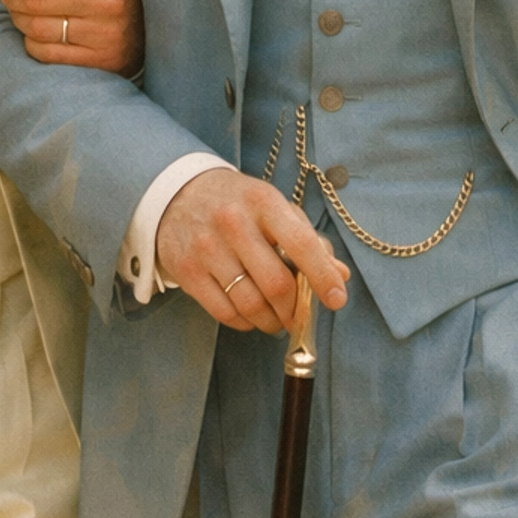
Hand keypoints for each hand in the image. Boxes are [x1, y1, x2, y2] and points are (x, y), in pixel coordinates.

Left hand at [0, 0, 144, 75]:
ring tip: (18, 9)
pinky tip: (36, 30)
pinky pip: (46, 53)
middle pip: (36, 0)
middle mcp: (110, 1)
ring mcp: (107, 34)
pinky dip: (31, 41)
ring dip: (18, 17)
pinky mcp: (102, 61)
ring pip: (37, 28)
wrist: (153, 17)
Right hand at [156, 169, 351, 335]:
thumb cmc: (238, 204)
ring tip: (275, 319)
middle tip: (298, 318)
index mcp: (263, 202)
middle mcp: (233, 222)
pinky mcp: (186, 270)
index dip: (322, 276)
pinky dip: (244, 322)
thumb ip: (308, 240)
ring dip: (271, 322)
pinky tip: (249, 315)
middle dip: (294, 311)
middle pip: (275, 284)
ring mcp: (206, 247)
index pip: (300, 244)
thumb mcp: (274, 208)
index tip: (336, 300)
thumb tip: (339, 275)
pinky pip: (224, 312)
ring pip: (250, 304)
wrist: (177, 194)